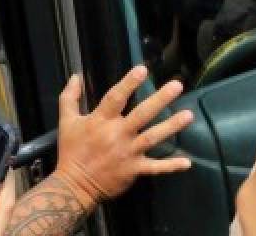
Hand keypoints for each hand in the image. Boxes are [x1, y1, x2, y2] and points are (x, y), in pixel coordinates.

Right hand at [52, 68, 192, 208]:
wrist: (73, 187)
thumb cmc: (72, 151)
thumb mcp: (67, 122)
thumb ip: (70, 98)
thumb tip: (75, 76)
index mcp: (101, 121)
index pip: (116, 98)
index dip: (129, 83)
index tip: (142, 69)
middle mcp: (117, 134)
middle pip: (141, 114)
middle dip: (160, 99)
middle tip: (177, 85)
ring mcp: (128, 153)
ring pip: (153, 137)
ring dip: (171, 126)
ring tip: (189, 115)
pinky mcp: (134, 169)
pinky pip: (155, 167)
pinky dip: (171, 166)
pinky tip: (187, 162)